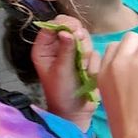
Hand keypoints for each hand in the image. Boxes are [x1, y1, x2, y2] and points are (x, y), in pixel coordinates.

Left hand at [31, 14, 99, 130]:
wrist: (75, 112)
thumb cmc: (61, 93)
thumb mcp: (61, 71)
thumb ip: (66, 50)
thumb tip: (67, 32)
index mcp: (44, 48)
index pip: (53, 25)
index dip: (64, 25)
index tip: (75, 32)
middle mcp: (58, 47)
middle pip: (72, 28)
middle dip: (79, 40)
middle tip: (81, 53)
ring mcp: (73, 52)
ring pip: (85, 39)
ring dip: (86, 53)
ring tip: (82, 69)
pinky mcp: (85, 59)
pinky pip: (93, 51)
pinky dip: (92, 62)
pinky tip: (87, 74)